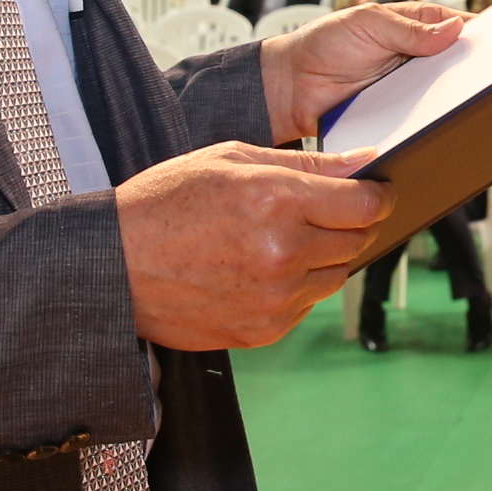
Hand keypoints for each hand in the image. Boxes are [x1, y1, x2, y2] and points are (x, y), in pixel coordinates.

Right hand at [115, 143, 393, 348]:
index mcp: (277, 201)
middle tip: (324, 211)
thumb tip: (364, 162)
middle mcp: (283, 253)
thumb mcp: (232, 159)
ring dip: (325, 257)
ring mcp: (275, 298)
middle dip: (351, 223)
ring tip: (283, 238)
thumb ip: (307, 162)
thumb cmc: (165, 203)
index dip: (378, 196)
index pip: (365, 205)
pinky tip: (260, 268)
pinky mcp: (263, 330)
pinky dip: (297, 286)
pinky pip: (306, 305)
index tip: (376, 192)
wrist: (113, 265)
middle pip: (357, 241)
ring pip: (336, 276)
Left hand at [259, 1, 465, 141]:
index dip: (478, 32)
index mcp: (411, 26)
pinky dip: (436, 121)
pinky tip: (450, 124)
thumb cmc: (321, 45)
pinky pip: (423, 119)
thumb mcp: (367, 23)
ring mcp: (408, 89)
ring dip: (458, 97)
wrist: (288, 89)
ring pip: (444, 94)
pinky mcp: (398, 117)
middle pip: (456, 62)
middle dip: (475, 67)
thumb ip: (409, 27)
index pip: (454, 25)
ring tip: (482, 101)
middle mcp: (414, 58)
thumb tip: (454, 29)